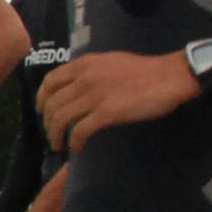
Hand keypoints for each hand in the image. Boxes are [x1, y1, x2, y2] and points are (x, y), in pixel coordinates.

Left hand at [33, 51, 193, 153]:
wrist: (170, 76)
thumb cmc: (145, 71)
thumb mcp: (110, 62)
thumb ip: (90, 71)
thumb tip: (78, 86)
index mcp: (84, 64)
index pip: (50, 81)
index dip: (42, 99)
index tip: (43, 111)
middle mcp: (84, 78)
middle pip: (52, 103)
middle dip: (47, 123)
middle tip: (52, 135)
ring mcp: (94, 95)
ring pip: (61, 118)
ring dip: (56, 135)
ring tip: (59, 145)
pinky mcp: (107, 112)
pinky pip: (80, 131)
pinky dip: (74, 142)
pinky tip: (77, 149)